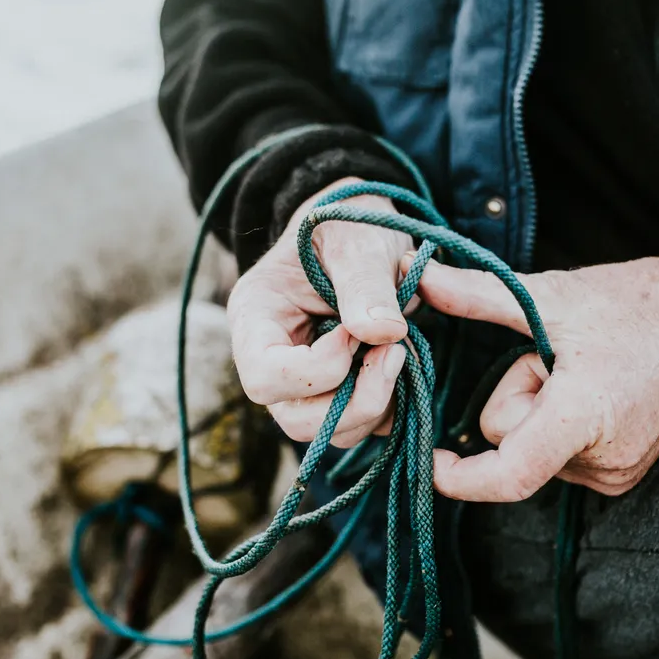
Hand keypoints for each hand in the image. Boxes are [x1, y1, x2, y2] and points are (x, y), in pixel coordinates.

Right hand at [227, 178, 410, 447]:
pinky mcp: (337, 394)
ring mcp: (303, 384)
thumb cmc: (347, 227)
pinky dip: (389, 408)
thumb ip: (366, 284)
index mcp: (255, 317)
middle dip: (354, 400)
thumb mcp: (356, 242)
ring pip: (329, 432)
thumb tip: (385, 333)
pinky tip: (403, 364)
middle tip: (394, 353)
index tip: (356, 332)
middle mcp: (271, 359)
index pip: (265, 376)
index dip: (319, 369)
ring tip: (399, 351)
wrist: (359, 230)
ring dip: (375, 405)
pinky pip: (360, 426)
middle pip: (296, 420)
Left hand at [408, 255, 658, 499]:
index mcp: (587, 414)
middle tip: (558, 356)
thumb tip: (410, 275)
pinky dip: (558, 423)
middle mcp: (604, 459)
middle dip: (516, 394)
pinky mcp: (622, 475)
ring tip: (585, 370)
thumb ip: (478, 293)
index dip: (461, 478)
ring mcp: (617, 473)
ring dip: (539, 408)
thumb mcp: (553, 293)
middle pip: (510, 441)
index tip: (431, 460)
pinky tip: (595, 391)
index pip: (512, 474)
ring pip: (531, 448)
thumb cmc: (641, 303)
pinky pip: (556, 455)